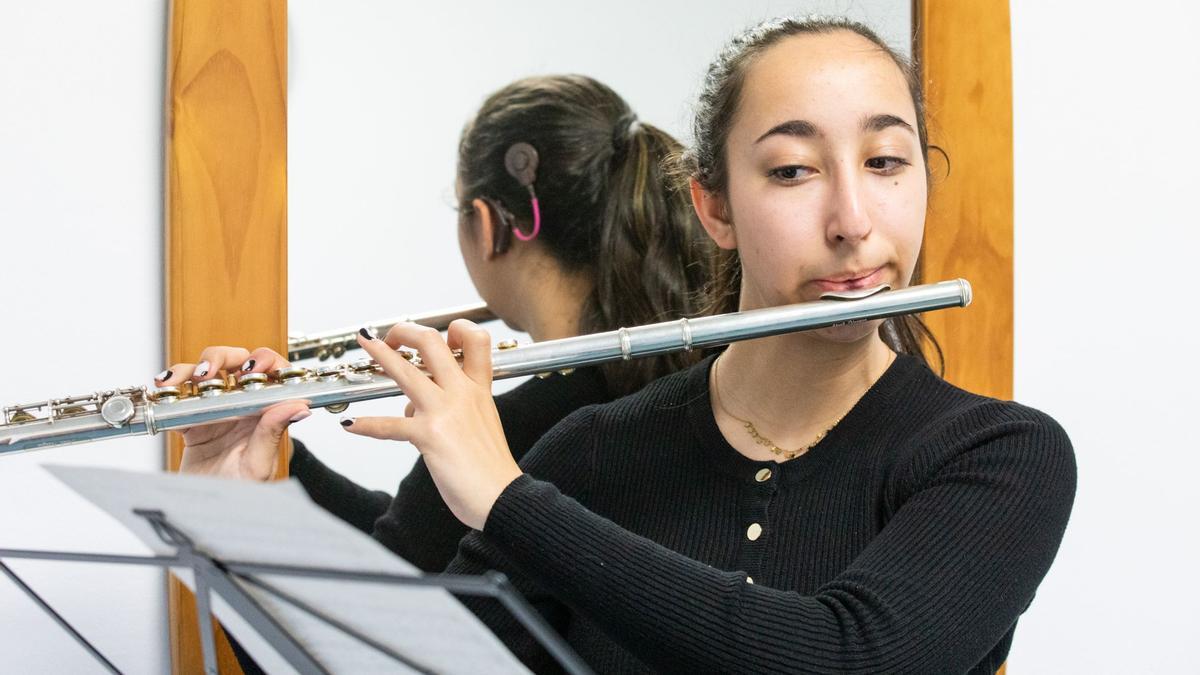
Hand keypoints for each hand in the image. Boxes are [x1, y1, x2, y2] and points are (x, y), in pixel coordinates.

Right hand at [156, 346, 309, 480]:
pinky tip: (164, 388)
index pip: (273, 373)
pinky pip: (180, 396)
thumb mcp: (259, 464)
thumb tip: (298, 405)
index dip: (265, 362)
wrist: (211, 515)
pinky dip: (170, 387)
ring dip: (192, 368)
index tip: (252, 368)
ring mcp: (216, 411)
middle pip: (237, 363)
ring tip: (181, 380)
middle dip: (222, 358)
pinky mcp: (191, 421)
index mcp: (266, 413)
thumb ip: (273, 433)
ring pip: (206, 373)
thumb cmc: (243, 492)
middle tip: (208, 372)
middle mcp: (243, 406)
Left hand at [342, 320, 521, 529]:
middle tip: (391, 335)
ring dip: (381, 355)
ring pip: (407, 372)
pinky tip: (351, 425)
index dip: (456, 329)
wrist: (502, 497)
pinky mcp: (429, 436)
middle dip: (406, 331)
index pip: (476, 340)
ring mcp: (445, 412)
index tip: (440, 335)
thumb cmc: (492, 468)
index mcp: (478, 389)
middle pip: (433, 343)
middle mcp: (462, 393)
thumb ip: (450, 408)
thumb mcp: (482, 424)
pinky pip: (390, 426)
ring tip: (364, 342)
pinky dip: (367, 425)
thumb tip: (415, 406)